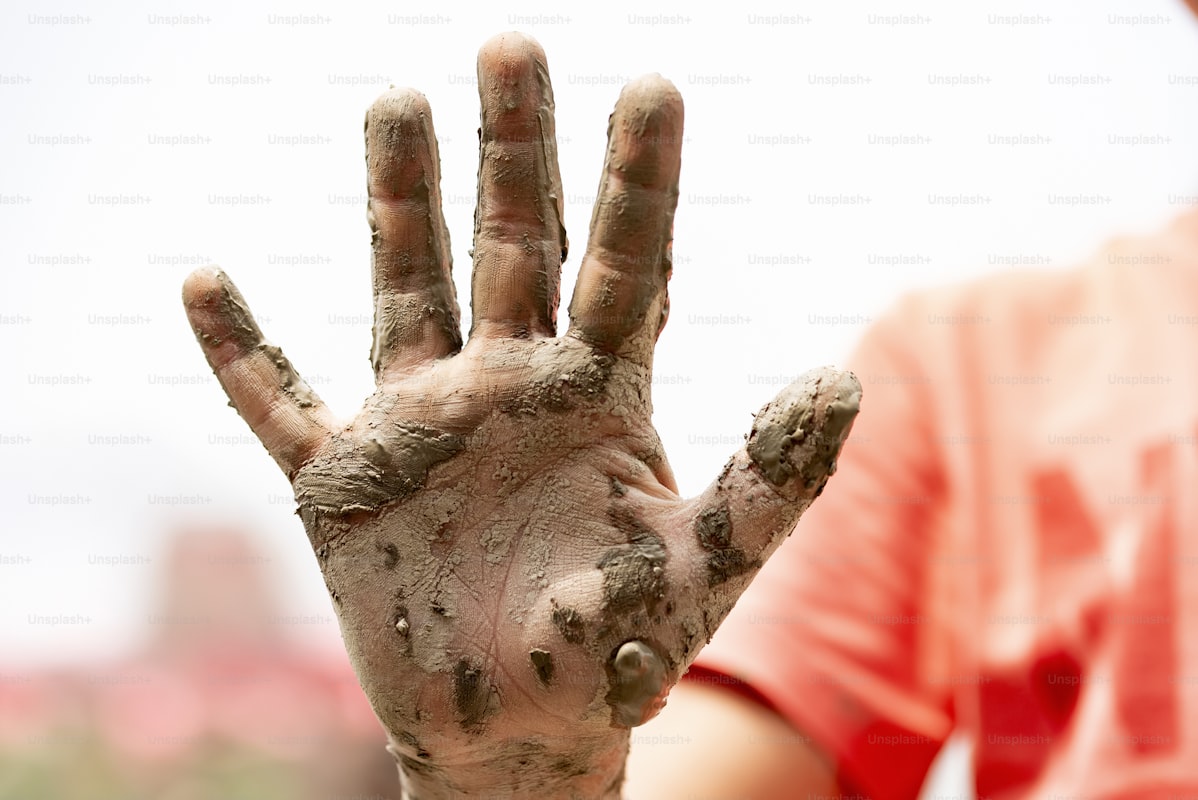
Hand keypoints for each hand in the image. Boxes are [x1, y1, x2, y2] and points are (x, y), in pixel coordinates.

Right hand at [182, 31, 859, 798]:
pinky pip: (279, 403)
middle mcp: (509, 385)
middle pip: (514, 246)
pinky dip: (239, 353)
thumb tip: (842, 381)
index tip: (653, 86)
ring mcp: (421, 424)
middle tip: (512, 45)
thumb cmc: (622, 650)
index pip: (627, 266)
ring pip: (405, 288)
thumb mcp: (706, 570)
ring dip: (398, 201)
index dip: (640, 180)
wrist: (519, 726)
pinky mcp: (341, 482)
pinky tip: (202, 282)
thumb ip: (770, 483)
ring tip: (396, 101)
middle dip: (514, 150)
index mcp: (601, 396)